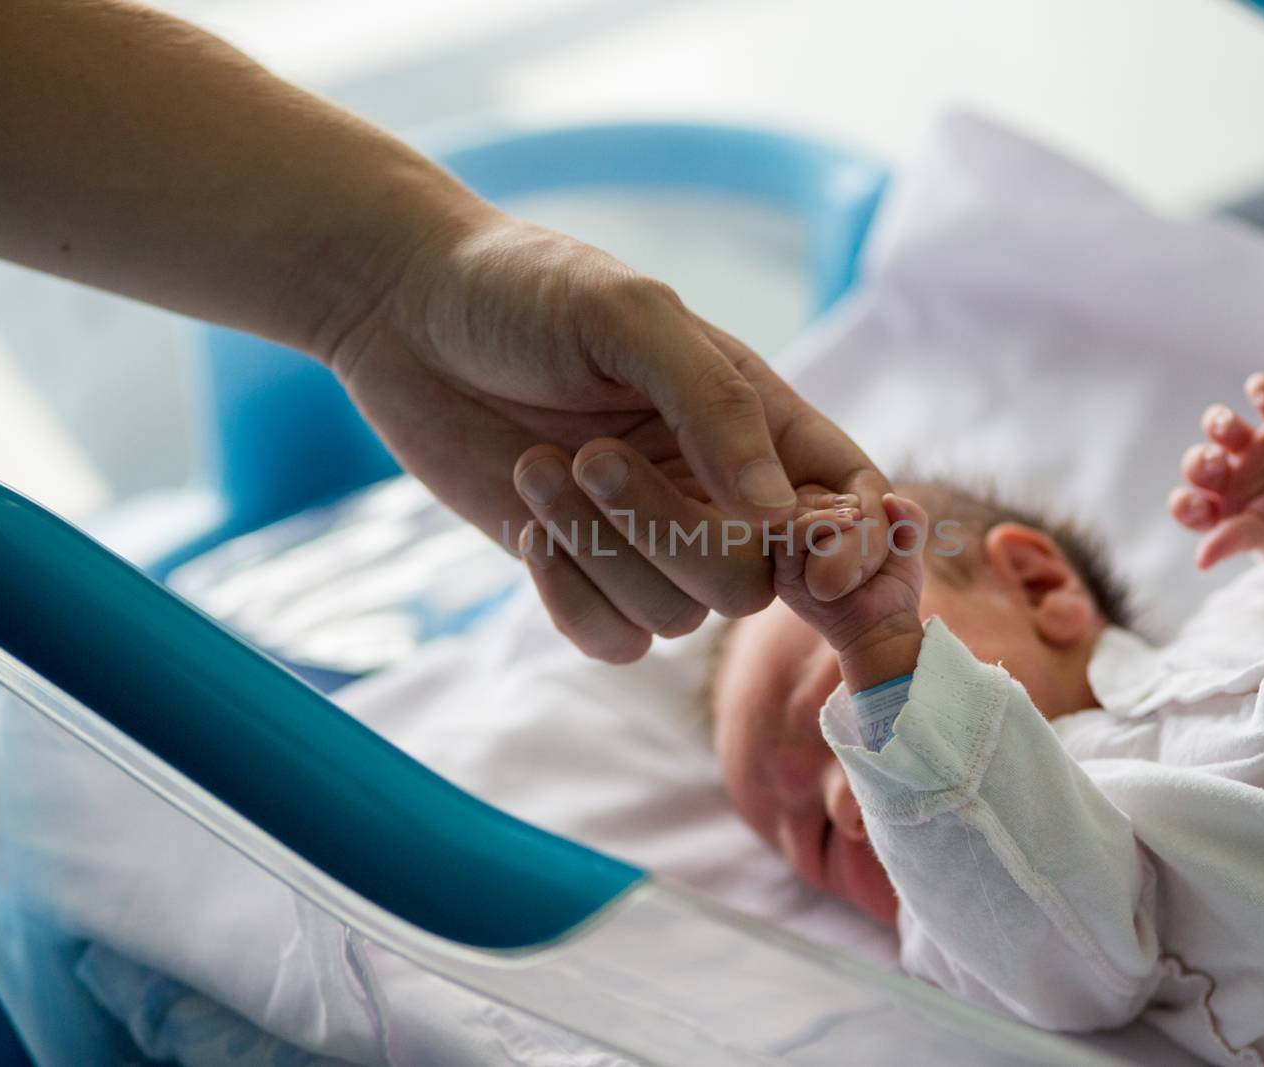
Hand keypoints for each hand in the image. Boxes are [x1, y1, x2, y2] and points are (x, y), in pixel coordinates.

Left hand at [331, 213, 889, 660]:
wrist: (406, 311)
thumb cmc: (525, 289)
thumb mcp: (629, 316)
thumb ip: (713, 405)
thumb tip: (777, 515)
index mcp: (761, 418)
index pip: (852, 503)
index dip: (857, 549)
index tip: (813, 566)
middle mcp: (720, 488)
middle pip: (758, 581)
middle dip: (676, 535)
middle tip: (591, 456)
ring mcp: (653, 537)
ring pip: (681, 615)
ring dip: (602, 550)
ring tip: (540, 466)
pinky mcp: (584, 573)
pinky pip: (616, 641)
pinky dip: (571, 597)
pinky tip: (530, 524)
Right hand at [773, 493, 927, 691]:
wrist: (884, 630)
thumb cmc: (891, 588)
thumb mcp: (906, 544)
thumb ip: (908, 516)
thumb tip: (891, 497)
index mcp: (814, 530)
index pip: (809, 489)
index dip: (835, 489)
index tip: (862, 505)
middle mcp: (794, 545)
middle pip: (796, 495)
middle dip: (831, 498)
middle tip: (858, 513)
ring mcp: (786, 562)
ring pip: (790, 510)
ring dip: (825, 509)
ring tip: (853, 518)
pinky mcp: (785, 579)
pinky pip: (788, 534)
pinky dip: (817, 522)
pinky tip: (845, 524)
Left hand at [1168, 373, 1263, 569]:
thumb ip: (1233, 540)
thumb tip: (1201, 562)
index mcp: (1217, 507)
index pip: (1188, 504)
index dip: (1184, 503)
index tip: (1188, 503)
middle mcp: (1227, 474)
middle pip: (1200, 463)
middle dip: (1200, 460)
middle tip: (1213, 461)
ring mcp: (1253, 446)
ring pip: (1224, 426)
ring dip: (1219, 421)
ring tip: (1222, 425)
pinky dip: (1263, 391)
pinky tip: (1260, 391)